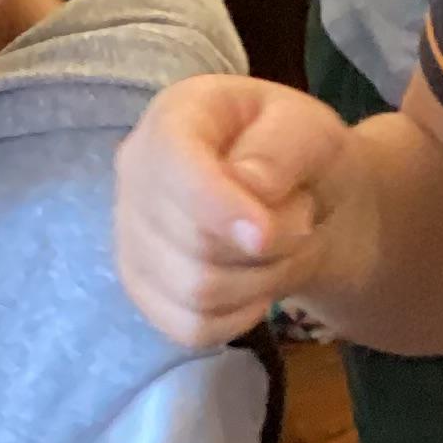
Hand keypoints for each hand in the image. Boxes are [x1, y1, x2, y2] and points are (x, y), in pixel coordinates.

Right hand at [113, 77, 357, 348]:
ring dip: (261, 282)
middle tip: (299, 222)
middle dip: (269, 246)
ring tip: (279, 250)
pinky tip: (254, 289)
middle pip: (193, 241)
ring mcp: (130, 231)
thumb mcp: (312, 131)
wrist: (300, 197)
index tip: (266, 233)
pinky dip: (237, 319)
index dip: (217, 206)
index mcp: (176, 116)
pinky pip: (188, 327)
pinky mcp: (142, 285)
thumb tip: (249, 190)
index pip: (172, 163)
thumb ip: (282, 150)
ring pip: (196, 291)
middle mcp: (135, 170)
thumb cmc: (300, 153)